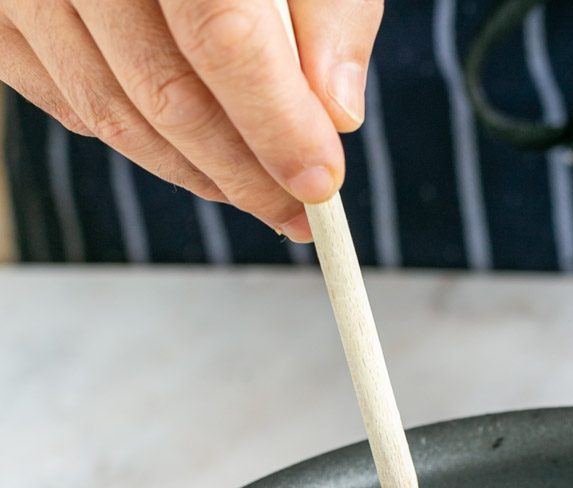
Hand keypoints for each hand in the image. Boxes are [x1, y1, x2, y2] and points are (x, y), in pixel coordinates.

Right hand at [0, 0, 382, 240]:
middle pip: (163, 90)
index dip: (275, 124)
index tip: (319, 183)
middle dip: (242, 170)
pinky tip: (184, 151)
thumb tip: (337, 112)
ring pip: (108, 110)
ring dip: (191, 170)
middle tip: (296, 208)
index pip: (221, 36)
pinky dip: (129, 138)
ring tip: (253, 191)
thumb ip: (328, 8)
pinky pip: (61, 99)